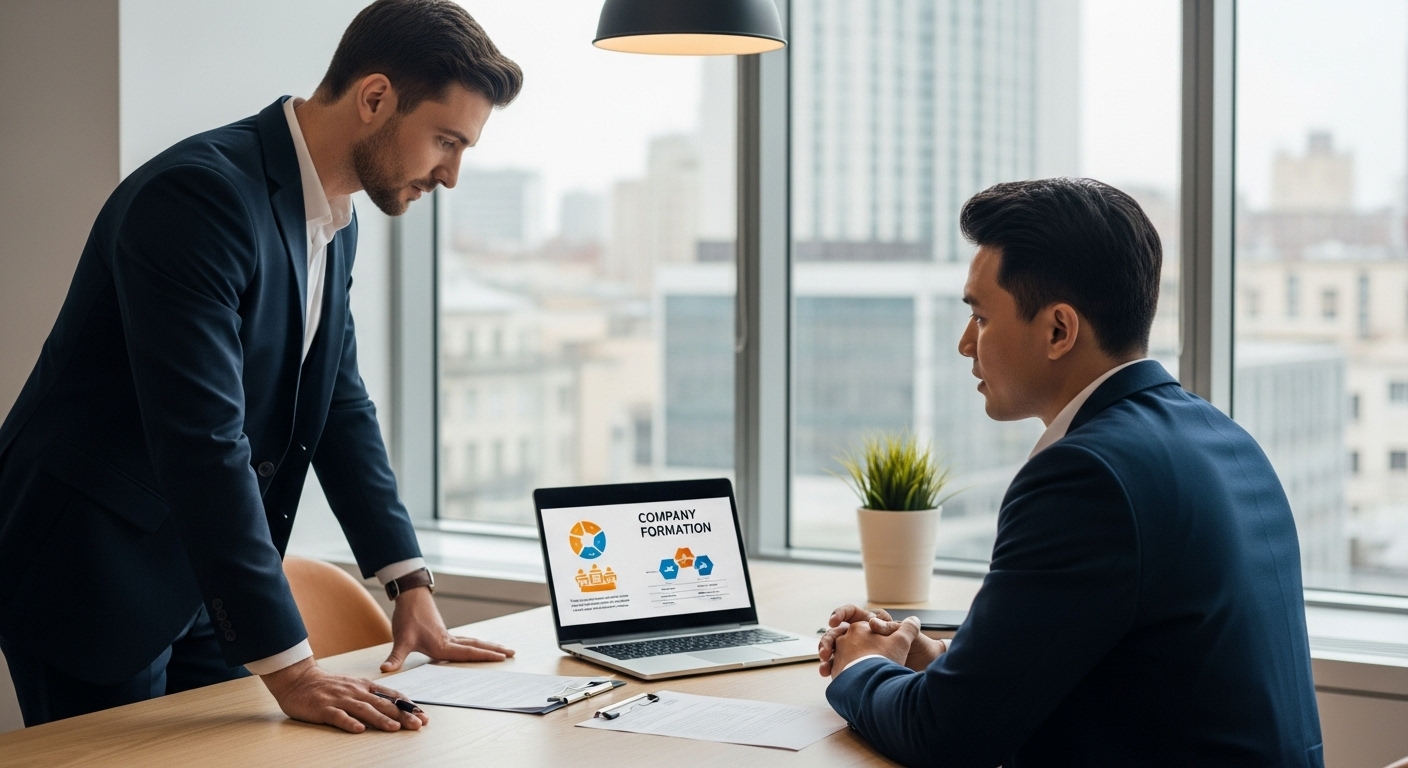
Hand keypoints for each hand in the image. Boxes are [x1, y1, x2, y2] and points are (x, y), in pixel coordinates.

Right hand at [261, 656, 427, 732]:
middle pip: (383, 704)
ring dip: (381, 719)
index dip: (408, 706)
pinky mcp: (323, 708)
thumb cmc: (328, 686)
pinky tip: (359, 730)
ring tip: (395, 728)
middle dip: (402, 714)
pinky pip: (338, 716)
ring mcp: (340, 699)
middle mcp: (355, 692)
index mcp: (364, 686)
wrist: (298, 679)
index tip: (423, 715)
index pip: (391, 696)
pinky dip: (349, 723)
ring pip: (364, 710)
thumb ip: (372, 695)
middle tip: (418, 724)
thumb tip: (395, 706)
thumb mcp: (354, 686)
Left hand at [380, 586, 515, 672]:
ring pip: (472, 642)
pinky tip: (477, 645)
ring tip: (502, 650)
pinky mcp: (443, 632)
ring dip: (487, 646)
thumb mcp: (401, 639)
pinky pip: (465, 640)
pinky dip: (475, 644)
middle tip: (513, 653)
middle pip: (476, 646)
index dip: (486, 656)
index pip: (468, 652)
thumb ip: (396, 657)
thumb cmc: (407, 617)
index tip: (502, 657)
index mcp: (442, 645)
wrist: (410, 595)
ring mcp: (448, 636)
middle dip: (494, 651)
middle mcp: (448, 640)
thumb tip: (386, 670)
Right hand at [819, 604, 945, 676]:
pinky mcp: (858, 666)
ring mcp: (859, 651)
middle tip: (824, 650)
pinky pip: (840, 665)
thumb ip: (888, 627)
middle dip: (828, 640)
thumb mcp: (905, 635)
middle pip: (838, 633)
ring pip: (835, 649)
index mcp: (872, 622)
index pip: (850, 613)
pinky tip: (827, 674)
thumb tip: (872, 623)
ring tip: (824, 666)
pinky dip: (832, 668)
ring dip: (826, 655)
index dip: (840, 615)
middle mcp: (863, 635)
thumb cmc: (919, 647)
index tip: (834, 622)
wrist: (925, 667)